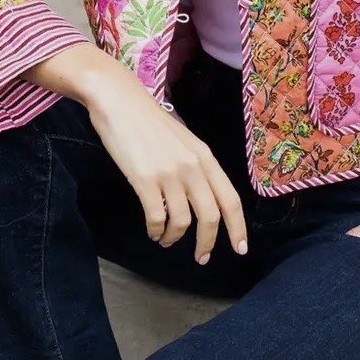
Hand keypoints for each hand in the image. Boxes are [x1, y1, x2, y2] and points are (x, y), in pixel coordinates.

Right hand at [85, 63, 248, 265]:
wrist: (119, 101)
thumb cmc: (149, 122)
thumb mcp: (184, 141)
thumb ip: (197, 166)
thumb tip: (204, 197)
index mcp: (205, 157)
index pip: (230, 199)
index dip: (238, 228)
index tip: (240, 249)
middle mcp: (192, 166)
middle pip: (210, 216)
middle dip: (207, 243)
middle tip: (201, 258)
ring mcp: (168, 173)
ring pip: (182, 221)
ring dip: (174, 237)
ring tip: (165, 240)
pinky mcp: (144, 179)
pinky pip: (156, 217)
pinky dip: (156, 230)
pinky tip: (152, 231)